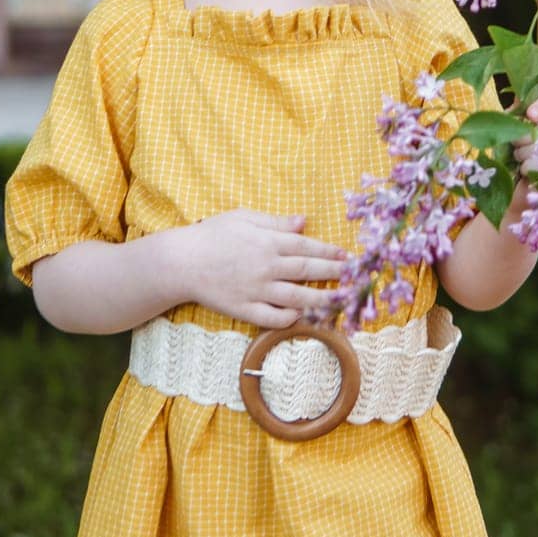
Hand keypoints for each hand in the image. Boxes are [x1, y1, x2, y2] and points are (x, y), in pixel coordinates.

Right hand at [183, 208, 350, 329]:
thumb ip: (276, 222)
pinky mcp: (244, 309)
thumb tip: (304, 221)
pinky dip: (290, 318)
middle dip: (334, 274)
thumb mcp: (245, 218)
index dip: (330, 251)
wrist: (182, 262)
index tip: (349, 257)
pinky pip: (273, 318)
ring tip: (341, 302)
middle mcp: (266, 267)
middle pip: (307, 271)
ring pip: (296, 298)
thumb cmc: (213, 234)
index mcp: (267, 242)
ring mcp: (256, 290)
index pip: (307, 246)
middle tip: (355, 279)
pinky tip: (304, 316)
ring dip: (322, 300)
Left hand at [512, 83, 537, 179]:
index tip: (531, 114)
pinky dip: (526, 167)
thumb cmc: (520, 147)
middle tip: (516, 141)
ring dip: (523, 152)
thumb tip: (517, 101)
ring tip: (521, 156)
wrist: (525, 182)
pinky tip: (526, 169)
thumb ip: (519, 109)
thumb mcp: (518, 123)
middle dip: (526, 134)